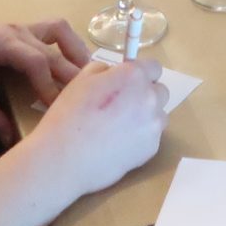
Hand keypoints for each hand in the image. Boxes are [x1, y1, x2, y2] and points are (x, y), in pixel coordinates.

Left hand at [0, 18, 92, 133]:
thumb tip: (11, 140)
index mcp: (1, 44)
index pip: (36, 62)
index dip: (50, 86)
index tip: (58, 110)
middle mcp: (17, 31)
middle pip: (54, 50)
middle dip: (72, 75)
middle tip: (86, 101)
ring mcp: (21, 27)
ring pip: (60, 30)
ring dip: (76, 52)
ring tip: (88, 78)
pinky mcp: (22, 30)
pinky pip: (53, 30)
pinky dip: (68, 44)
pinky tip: (73, 64)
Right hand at [20, 56, 170, 197]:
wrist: (65, 158)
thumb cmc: (69, 115)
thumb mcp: (81, 79)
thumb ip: (105, 70)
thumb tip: (114, 74)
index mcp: (133, 76)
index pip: (153, 67)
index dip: (140, 73)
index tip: (127, 83)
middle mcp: (150, 98)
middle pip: (160, 91)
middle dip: (145, 95)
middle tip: (122, 106)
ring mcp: (154, 125)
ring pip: (158, 115)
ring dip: (146, 117)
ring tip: (120, 128)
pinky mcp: (152, 149)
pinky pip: (152, 137)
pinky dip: (140, 138)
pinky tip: (118, 145)